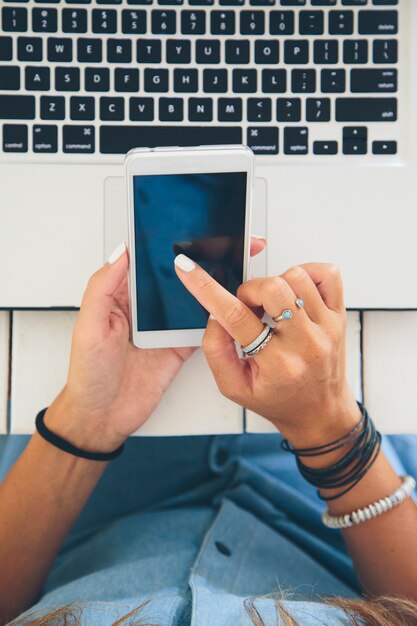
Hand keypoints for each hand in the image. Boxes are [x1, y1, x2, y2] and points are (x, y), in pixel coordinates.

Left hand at [45, 238, 266, 452]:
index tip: (194, 226)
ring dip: (216, 286)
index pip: (150, 260)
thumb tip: (121, 252)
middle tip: (232, 242)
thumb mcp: (90, 327)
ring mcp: (166, 326)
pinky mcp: (180, 347)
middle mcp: (147, 307)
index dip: (170, 242)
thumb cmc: (89, 373)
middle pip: (179, 276)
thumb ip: (102, 288)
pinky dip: (218, 319)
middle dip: (203, 258)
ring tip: (241, 267)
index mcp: (123, 294)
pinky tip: (234, 306)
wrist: (102, 418)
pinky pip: (203, 328)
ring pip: (196, 299)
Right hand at [174, 258, 360, 447]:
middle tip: (249, 307)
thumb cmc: (278, 399)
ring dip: (275, 283)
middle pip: (272, 288)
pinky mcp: (340, 315)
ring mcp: (327, 327)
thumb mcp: (234, 387)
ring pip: (296, 276)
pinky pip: (327, 273)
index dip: (205, 288)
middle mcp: (306, 344)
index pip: (235, 316)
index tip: (187, 268)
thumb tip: (214, 312)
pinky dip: (307, 274)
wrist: (320, 412)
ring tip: (273, 305)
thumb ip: (216, 350)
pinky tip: (295, 294)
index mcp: (277, 365)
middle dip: (249, 290)